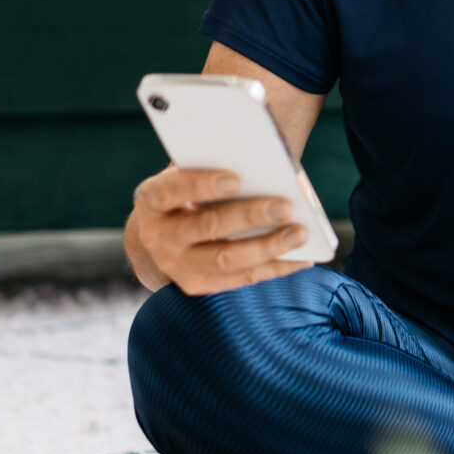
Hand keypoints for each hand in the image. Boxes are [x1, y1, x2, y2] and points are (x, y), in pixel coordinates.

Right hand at [129, 166, 313, 294]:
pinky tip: (302, 258)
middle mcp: (157, 236)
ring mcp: (176, 266)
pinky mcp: (197, 285)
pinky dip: (274, 268)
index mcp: (151, 199)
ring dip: (268, 247)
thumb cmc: (189, 191)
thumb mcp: (190, 174)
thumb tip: (268, 170)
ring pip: (226, 259)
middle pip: (207, 227)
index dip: (201, 185)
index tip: (236, 179)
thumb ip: (216, 167)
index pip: (170, 191)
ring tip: (301, 234)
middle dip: (249, 216)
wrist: (164, 233)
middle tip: (286, 207)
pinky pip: (240, 278)